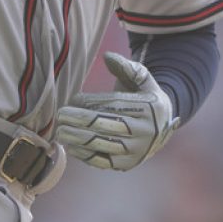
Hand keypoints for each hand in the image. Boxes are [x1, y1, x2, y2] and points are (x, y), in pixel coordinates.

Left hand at [54, 52, 179, 170]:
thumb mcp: (142, 78)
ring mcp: (137, 150)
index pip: (114, 105)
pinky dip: (85, 156)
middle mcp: (145, 131)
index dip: (91, 102)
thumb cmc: (144, 97)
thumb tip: (108, 56)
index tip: (74, 98)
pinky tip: (71, 147)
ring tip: (61, 131)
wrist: (161, 126)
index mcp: (149, 107)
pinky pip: (104, 162)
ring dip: (78, 139)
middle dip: (79, 121)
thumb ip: (127, 66)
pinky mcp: (128, 165)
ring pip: (102, 144)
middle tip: (61, 115)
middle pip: (105, 125)